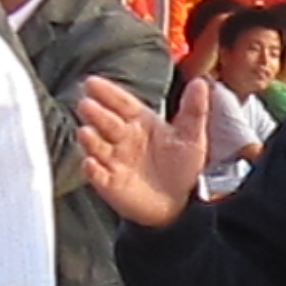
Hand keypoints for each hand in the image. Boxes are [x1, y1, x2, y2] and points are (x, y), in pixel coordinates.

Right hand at [77, 73, 206, 228]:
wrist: (181, 203)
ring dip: (90, 140)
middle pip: (107, 122)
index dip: (108, 93)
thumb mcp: (192, 136)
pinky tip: (90, 164)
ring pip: (98, 147)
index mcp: (141, 123)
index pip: (122, 103)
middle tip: (86, 104)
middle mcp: (124, 139)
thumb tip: (200, 83)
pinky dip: (92, 170)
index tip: (92, 82)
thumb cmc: (182, 166)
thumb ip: (194, 110)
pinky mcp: (110, 184)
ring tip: (85, 132)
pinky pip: (98, 176)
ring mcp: (115, 161)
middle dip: (95, 113)